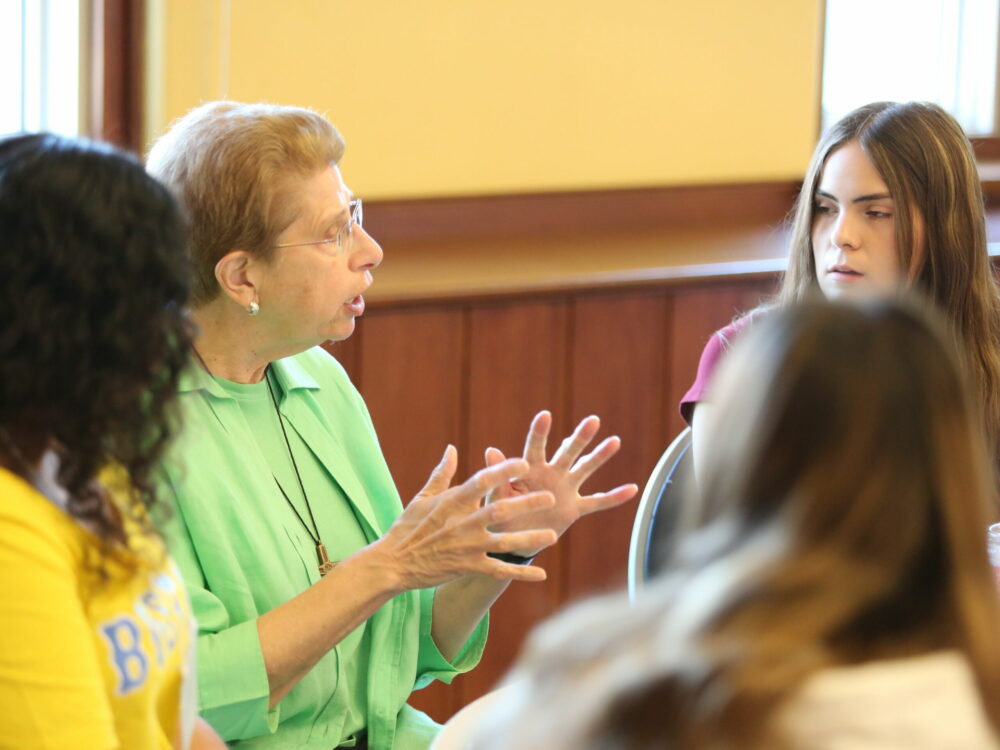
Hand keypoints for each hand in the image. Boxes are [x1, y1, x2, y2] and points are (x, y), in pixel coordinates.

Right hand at [373, 445, 558, 591]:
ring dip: (528, 538)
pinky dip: (519, 572)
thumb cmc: (408, 527)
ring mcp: (466, 547)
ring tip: (553, 535)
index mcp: (453, 502)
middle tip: (550, 497)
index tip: (524, 463)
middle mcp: (462, 523)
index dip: (503, 472)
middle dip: (525, 504)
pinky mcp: (467, 567)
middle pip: (499, 510)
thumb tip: (452, 449)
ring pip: (503, 542)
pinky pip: (498, 570)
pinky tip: (541, 574)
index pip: (481, 482)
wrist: (394, 563)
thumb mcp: (422, 497)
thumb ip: (442, 473)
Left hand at [484, 411, 637, 554]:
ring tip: (614, 441)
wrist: (512, 540)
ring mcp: (565, 490)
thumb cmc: (500, 514)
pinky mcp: (575, 509)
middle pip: (567, 452)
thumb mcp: (495, 496)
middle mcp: (551, 474)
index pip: (535, 447)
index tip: (545, 415)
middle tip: (593, 420)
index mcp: (530, 470)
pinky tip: (633, 489)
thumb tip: (490, 449)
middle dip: (580, 437)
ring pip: (585, 470)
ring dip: (599, 456)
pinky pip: (597, 502)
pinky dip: (614, 498)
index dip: (539, 432)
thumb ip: (497, 476)